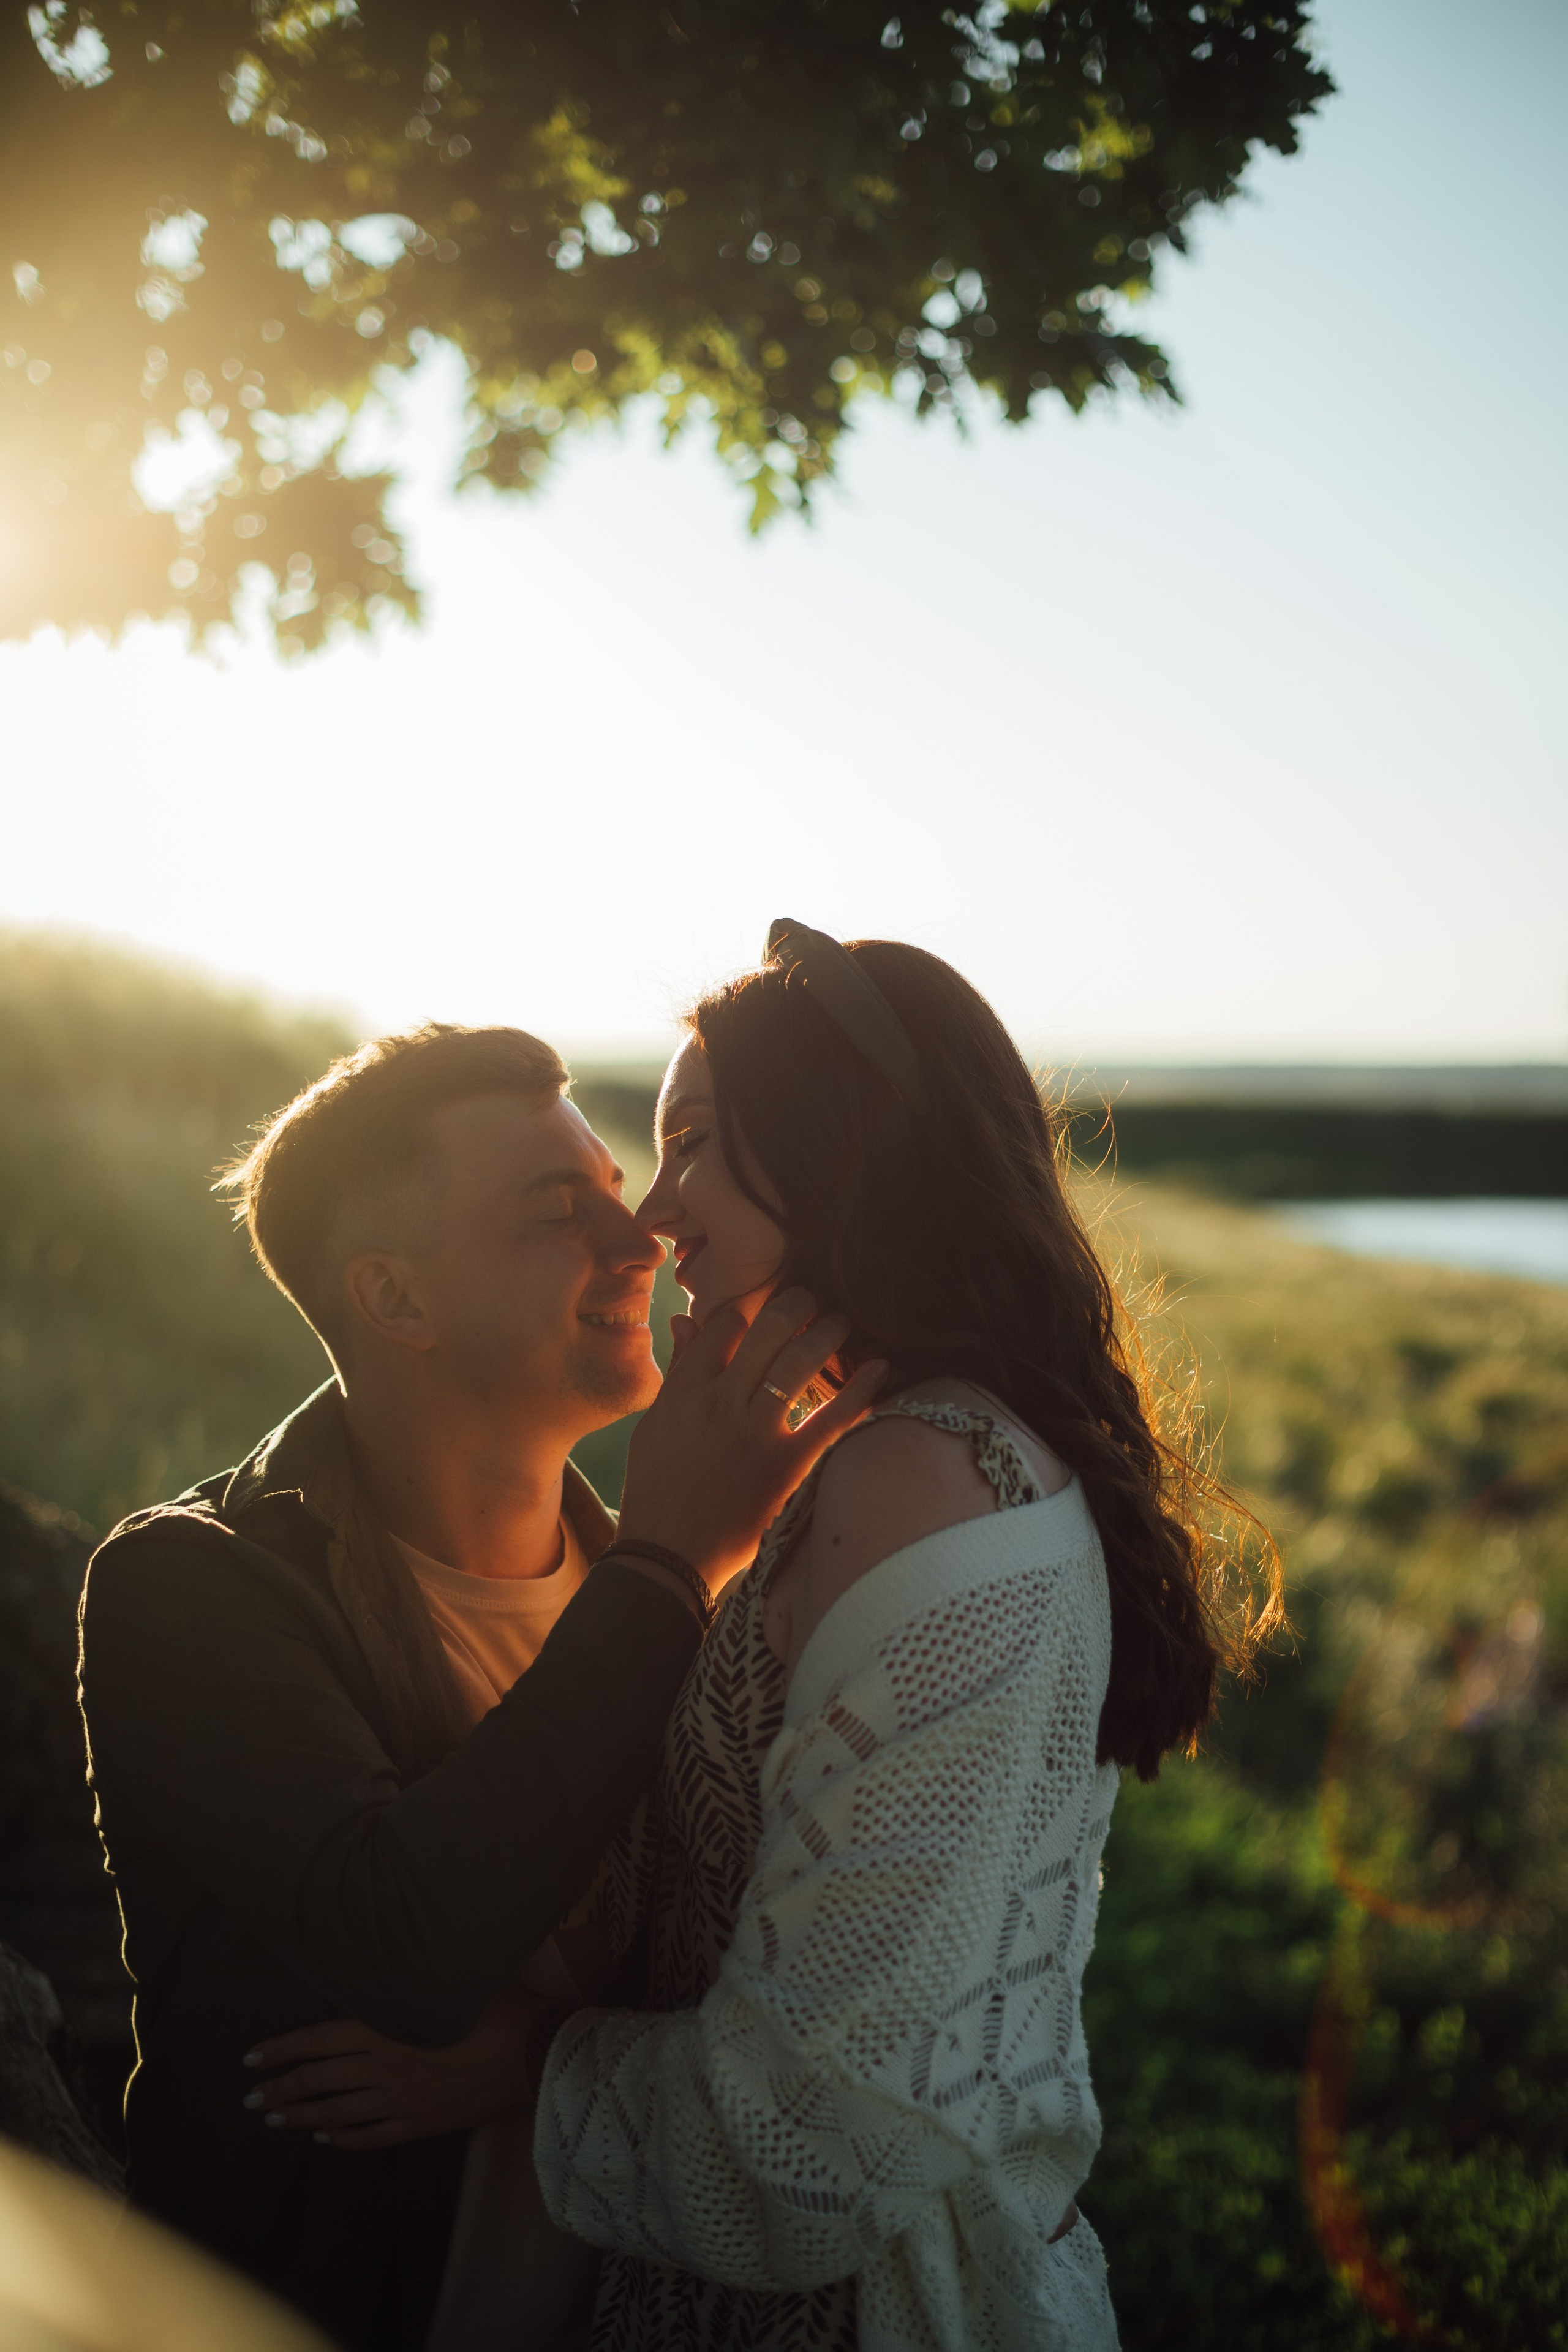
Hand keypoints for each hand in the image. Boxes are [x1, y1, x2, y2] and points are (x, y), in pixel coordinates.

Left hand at [242, 1985, 545, 2151]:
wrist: (532, 2052)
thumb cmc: (495, 2007)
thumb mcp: (447, 1978)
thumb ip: (408, 1978)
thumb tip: (385, 1958)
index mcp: (384, 2028)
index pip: (316, 2040)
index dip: (281, 2050)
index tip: (251, 2060)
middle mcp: (383, 2067)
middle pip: (318, 2081)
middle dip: (279, 2089)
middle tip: (250, 2099)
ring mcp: (400, 2100)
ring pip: (336, 2113)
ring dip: (300, 2116)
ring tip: (274, 2120)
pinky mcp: (420, 2124)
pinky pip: (370, 2137)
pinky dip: (342, 2139)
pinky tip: (324, 2139)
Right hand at [617, 1286, 886, 1589]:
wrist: (668, 1556)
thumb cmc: (656, 1488)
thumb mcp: (654, 1425)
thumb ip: (678, 1372)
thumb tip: (687, 1320)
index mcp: (687, 1391)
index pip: (724, 1323)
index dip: (748, 1309)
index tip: (762, 1313)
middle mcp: (722, 1403)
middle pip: (768, 1327)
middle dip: (797, 1302)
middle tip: (812, 1299)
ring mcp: (756, 1434)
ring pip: (800, 1360)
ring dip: (828, 1331)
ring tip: (841, 1322)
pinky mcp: (786, 1467)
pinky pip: (831, 1420)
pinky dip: (860, 1390)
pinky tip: (880, 1367)